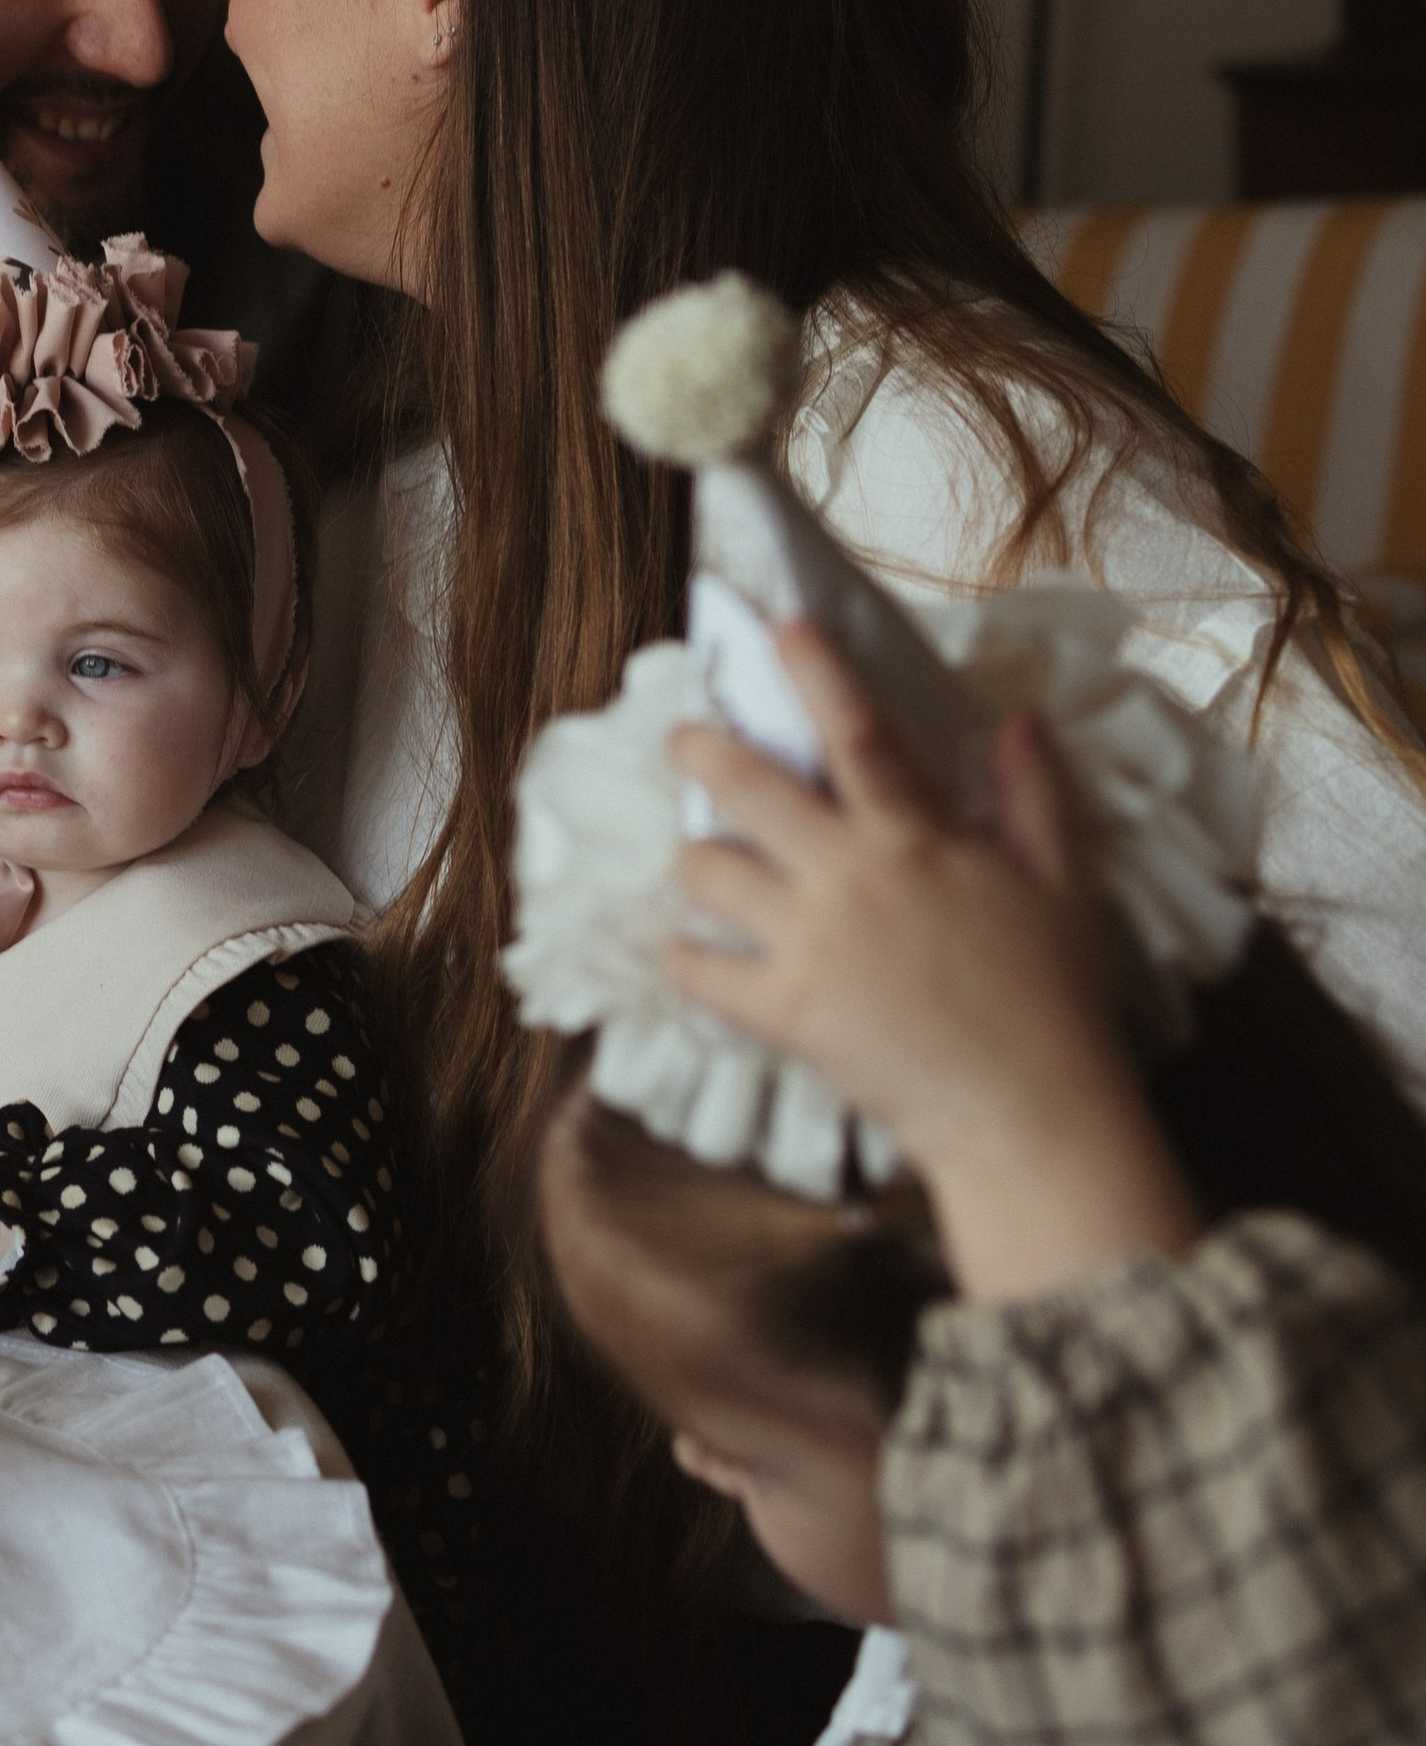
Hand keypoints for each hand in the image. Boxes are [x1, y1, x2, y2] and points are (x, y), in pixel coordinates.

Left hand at [660, 621, 1198, 1301]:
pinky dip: (681, 958)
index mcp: (920, 838)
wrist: (1031, 1118)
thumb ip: (1035, 796)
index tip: (781, 627)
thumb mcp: (1064, 887)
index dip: (817, 671)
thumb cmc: (1057, 1004)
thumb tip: (1016, 719)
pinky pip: (695, 970)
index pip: (859, 732)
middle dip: (701, 749)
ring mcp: (809, 944)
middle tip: (685, 739)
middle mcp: (852, 878)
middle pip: (746, 786)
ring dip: (695, 861)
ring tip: (702, 864)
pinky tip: (685, 952)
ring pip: (704, 870)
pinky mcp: (782, 1012)